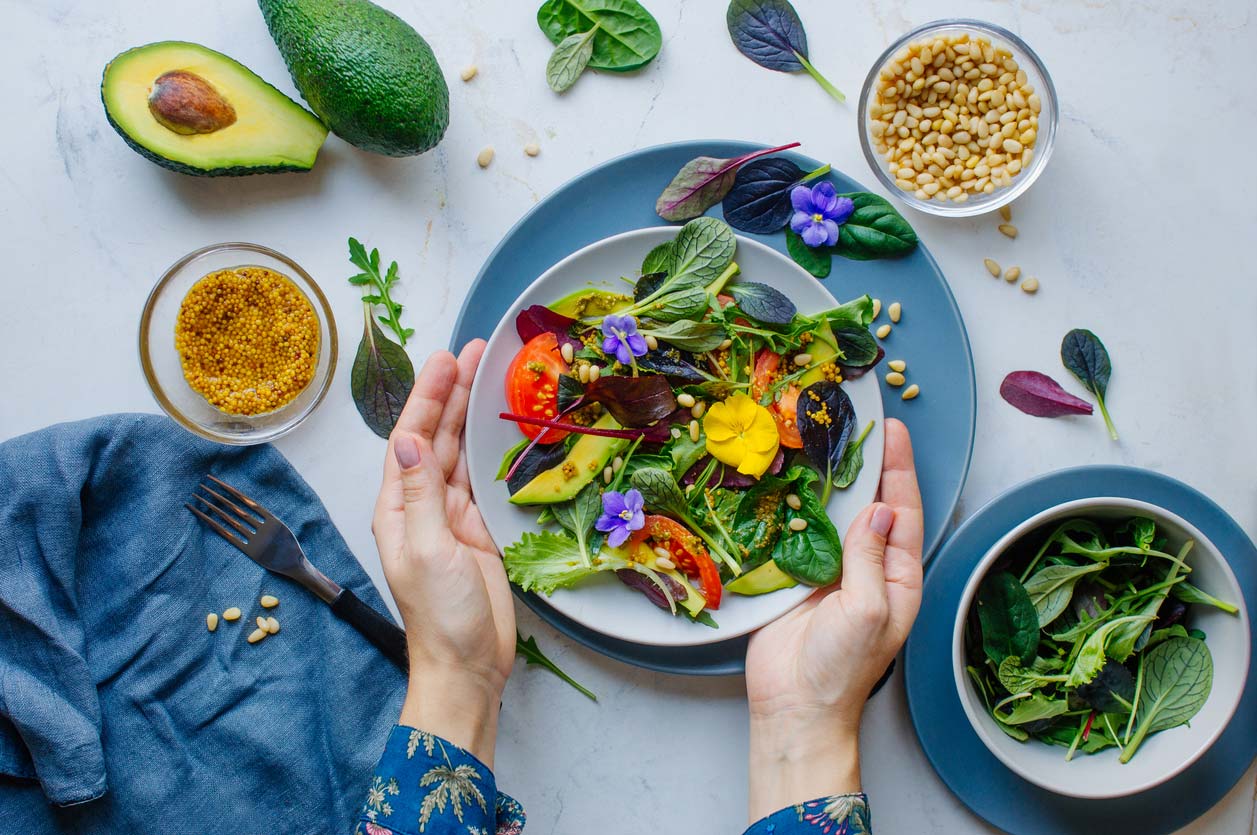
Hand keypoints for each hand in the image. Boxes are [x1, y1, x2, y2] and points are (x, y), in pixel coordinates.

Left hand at [372, 339, 514, 765]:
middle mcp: (421, 504)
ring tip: (486, 372)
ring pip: (459, 452)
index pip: (411, 438)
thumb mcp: (427, 552)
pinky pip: (481, 478)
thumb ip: (420, 496)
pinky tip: (499, 425)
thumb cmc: (441, 616)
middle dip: (450, 392)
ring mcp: (450, 516)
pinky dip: (489, 448)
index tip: (447, 359)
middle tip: (474, 350)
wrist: (467, 665)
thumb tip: (409, 441)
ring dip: (469, 412)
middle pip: (436, 436)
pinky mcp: (477, 530)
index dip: (428, 396)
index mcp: (398, 507)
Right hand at [744, 418, 923, 819]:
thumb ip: (869, 557)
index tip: (892, 430)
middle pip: (871, 504)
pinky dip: (796, 506)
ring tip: (822, 439)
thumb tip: (875, 507)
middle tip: (856, 421)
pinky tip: (788, 480)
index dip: (898, 469)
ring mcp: (831, 571)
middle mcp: (868, 568)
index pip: (903, 510)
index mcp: (898, 576)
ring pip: (835, 514)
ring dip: (830, 480)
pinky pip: (799, 532)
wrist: (794, 707)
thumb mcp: (867, 610)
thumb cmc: (841, 668)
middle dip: (867, 464)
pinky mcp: (796, 576)